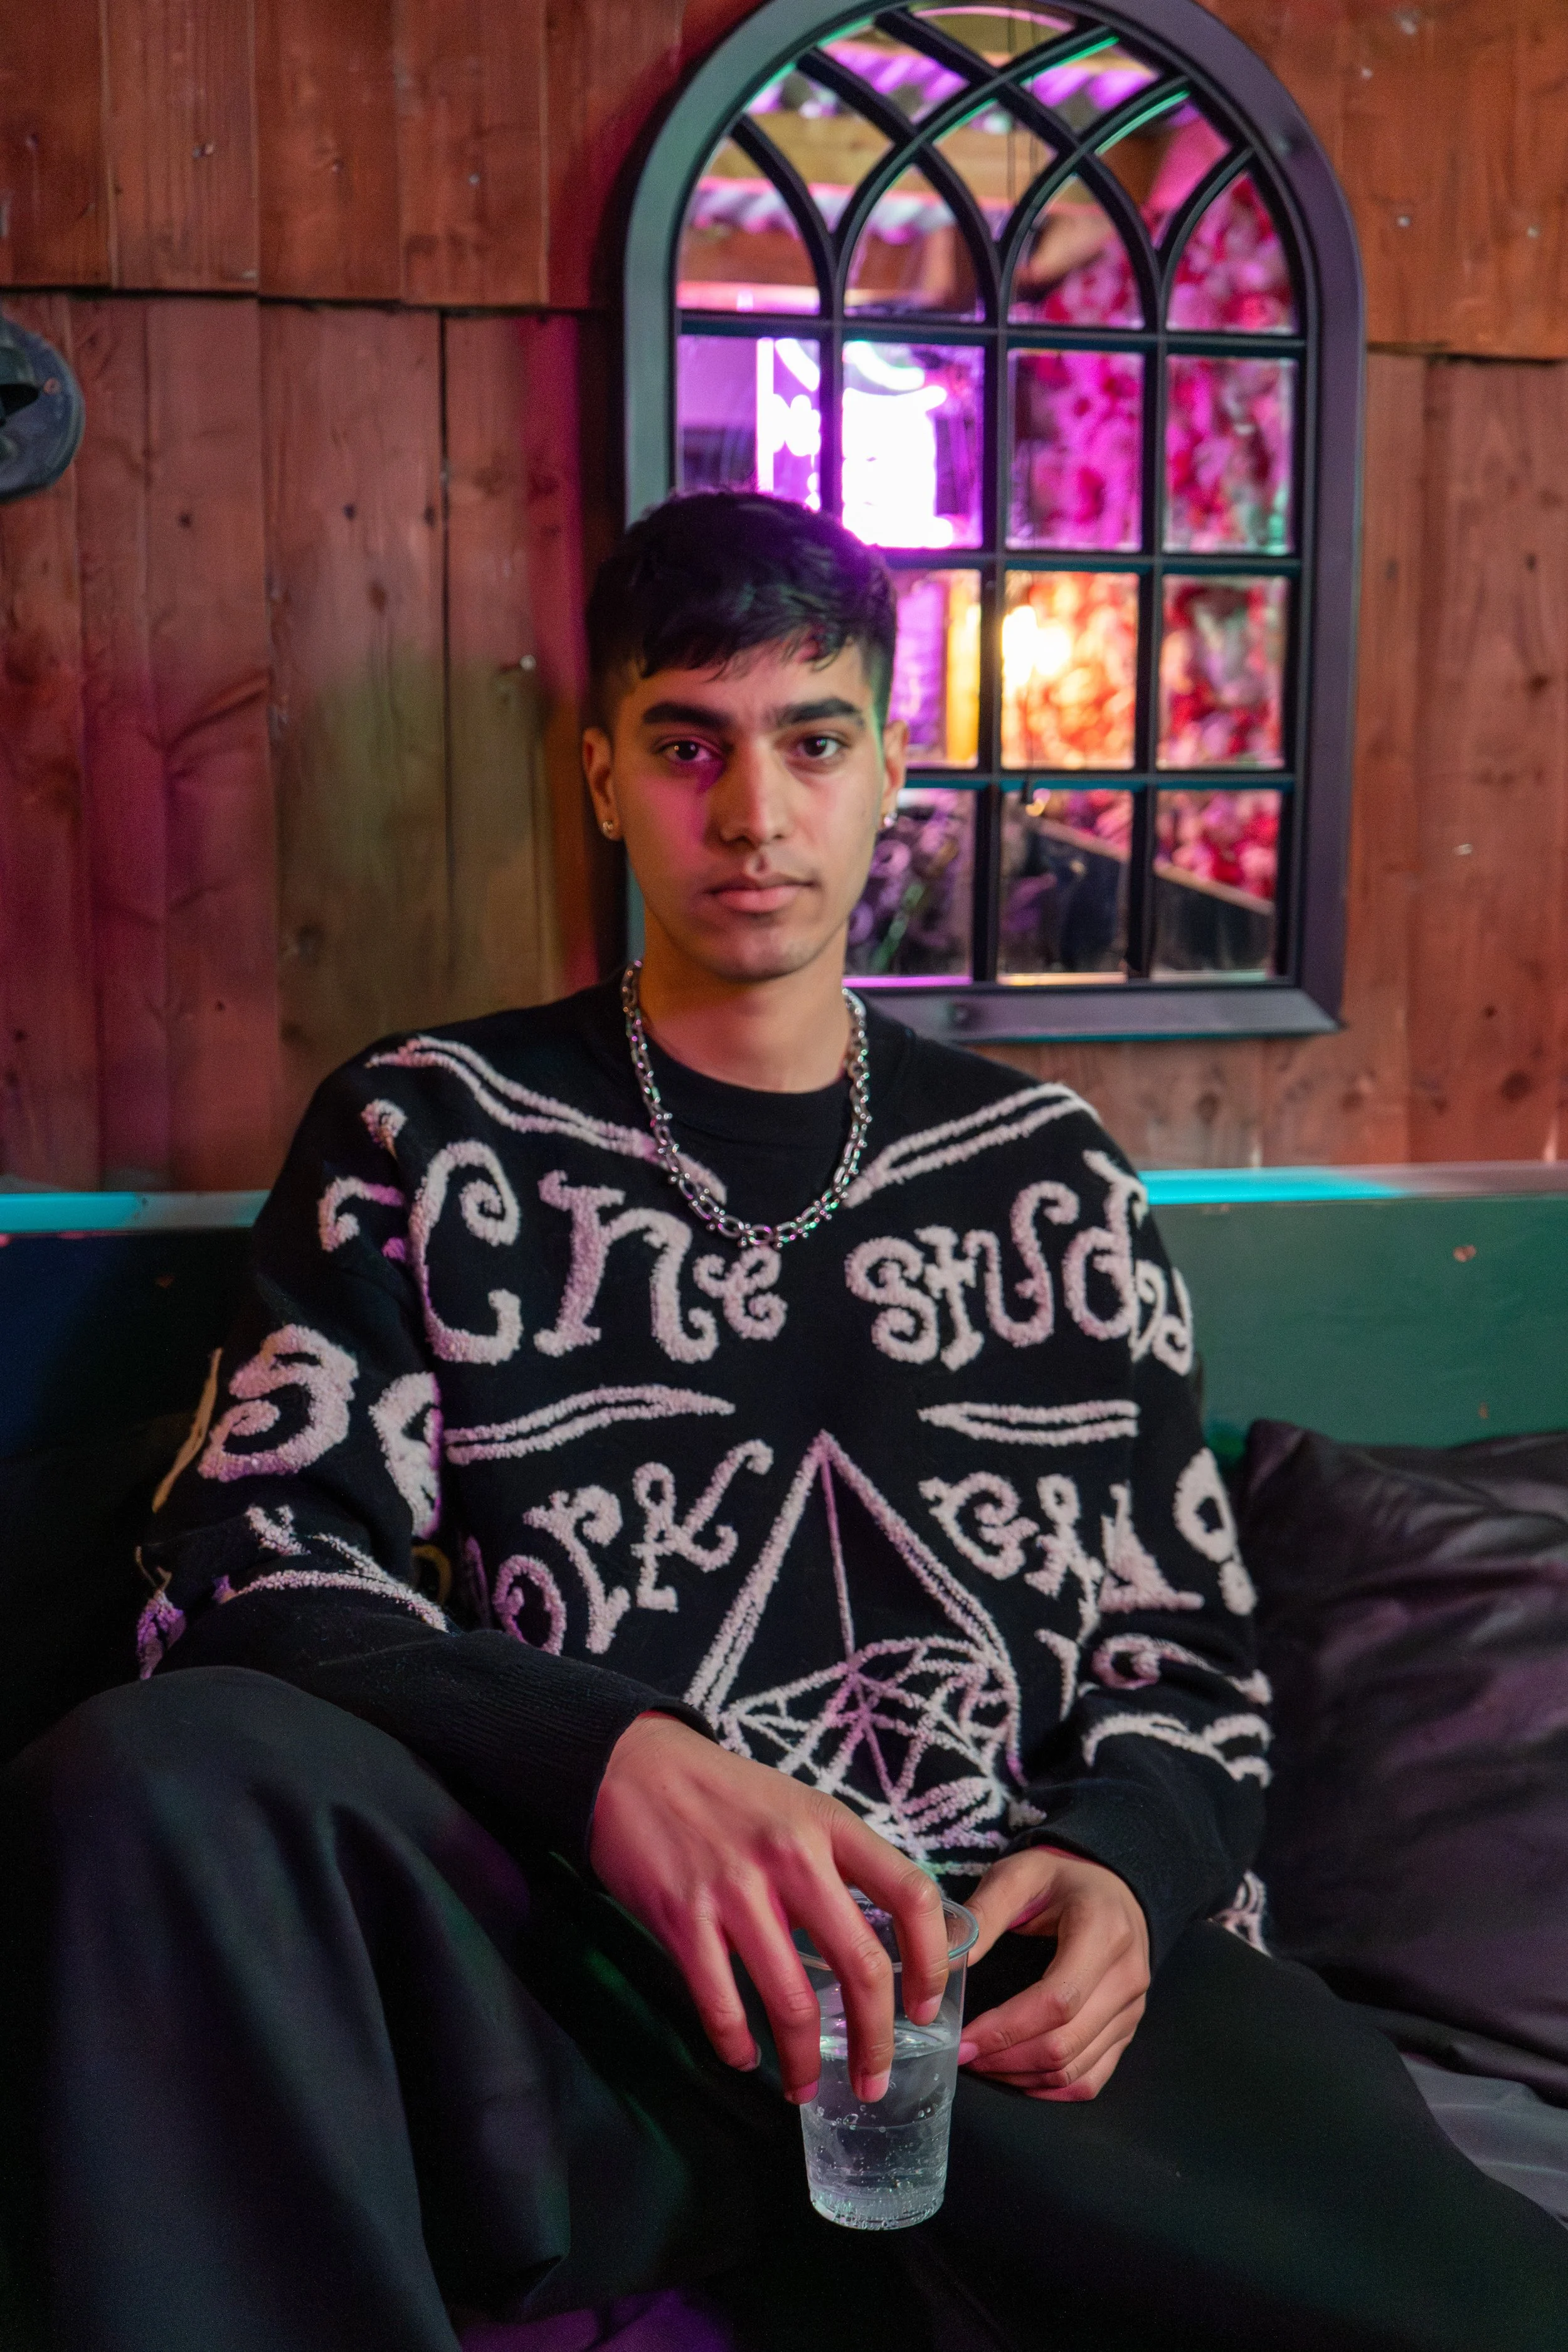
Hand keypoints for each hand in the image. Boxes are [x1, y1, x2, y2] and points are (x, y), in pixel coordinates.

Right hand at [589, 1713, 950, 2107]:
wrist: (634, 1768)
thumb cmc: (725, 1794)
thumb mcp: (798, 1807)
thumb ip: (839, 1863)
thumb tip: (885, 1939)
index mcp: (829, 1825)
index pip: (911, 1894)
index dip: (932, 1959)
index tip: (926, 2005)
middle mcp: (791, 1856)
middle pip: (861, 1965)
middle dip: (876, 2040)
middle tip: (874, 2080)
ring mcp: (735, 1890)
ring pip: (792, 2002)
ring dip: (804, 2062)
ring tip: (806, 2089)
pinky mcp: (684, 1918)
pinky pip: (721, 2005)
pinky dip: (737, 2046)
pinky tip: (745, 2058)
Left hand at [957, 1846, 1149, 2100]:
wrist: (1112, 1888)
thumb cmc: (1059, 1879)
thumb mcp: (1019, 1873)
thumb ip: (983, 1912)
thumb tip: (945, 1961)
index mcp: (1103, 1932)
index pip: (1058, 2000)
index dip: (1006, 2029)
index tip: (963, 2039)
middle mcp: (1127, 1977)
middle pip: (1065, 2044)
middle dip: (1006, 2059)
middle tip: (962, 2055)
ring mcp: (1131, 2010)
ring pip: (1076, 2070)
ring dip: (1022, 2077)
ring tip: (982, 2064)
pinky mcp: (1127, 2031)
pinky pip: (1091, 2079)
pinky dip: (1051, 2088)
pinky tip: (1017, 2076)